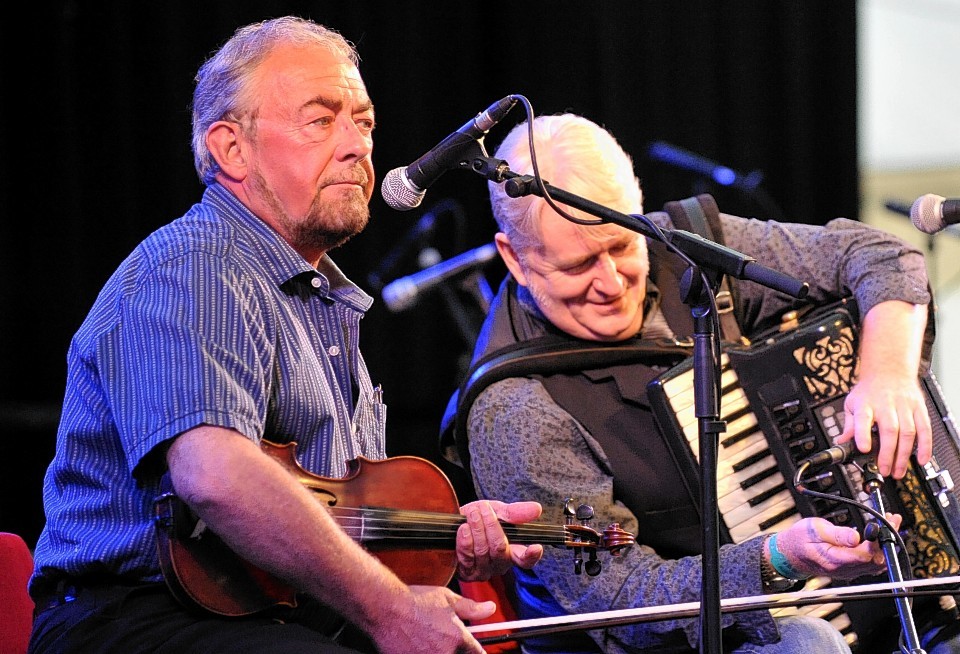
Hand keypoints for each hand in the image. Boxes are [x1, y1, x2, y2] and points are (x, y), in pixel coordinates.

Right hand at [370, 585, 492, 653]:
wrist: (386, 608)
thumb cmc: (414, 602)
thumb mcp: (447, 598)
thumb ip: (471, 608)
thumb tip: (489, 608)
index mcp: (458, 639)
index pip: (477, 653)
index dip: (475, 649)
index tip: (472, 648)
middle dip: (455, 650)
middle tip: (443, 639)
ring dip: (440, 651)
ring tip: (428, 640)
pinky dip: (423, 653)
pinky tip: (418, 645)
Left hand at [456, 500, 543, 580]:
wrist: (451, 524)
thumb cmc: (476, 518)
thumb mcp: (496, 511)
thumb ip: (515, 512)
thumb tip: (537, 508)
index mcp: (512, 552)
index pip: (526, 559)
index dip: (532, 555)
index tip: (536, 547)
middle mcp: (499, 565)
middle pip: (500, 549)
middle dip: (491, 525)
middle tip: (484, 508)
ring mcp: (483, 570)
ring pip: (483, 551)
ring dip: (477, 528)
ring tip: (472, 513)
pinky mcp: (466, 572)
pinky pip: (467, 556)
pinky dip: (465, 540)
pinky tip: (462, 528)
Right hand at [773, 514, 902, 580]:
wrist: (789, 553)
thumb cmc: (799, 539)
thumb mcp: (813, 530)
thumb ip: (836, 534)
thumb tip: (856, 536)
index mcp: (835, 560)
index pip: (864, 554)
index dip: (878, 540)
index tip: (884, 523)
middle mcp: (845, 570)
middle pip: (876, 560)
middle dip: (888, 539)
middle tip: (893, 519)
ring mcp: (849, 571)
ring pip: (877, 563)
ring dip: (887, 544)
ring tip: (890, 523)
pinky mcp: (850, 569)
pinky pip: (871, 563)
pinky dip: (880, 549)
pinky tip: (881, 536)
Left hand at [837, 300, 931, 478]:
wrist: (889, 370)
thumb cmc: (869, 390)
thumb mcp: (852, 403)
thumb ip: (848, 424)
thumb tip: (841, 442)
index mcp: (866, 403)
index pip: (863, 418)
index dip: (863, 434)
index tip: (864, 448)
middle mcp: (885, 404)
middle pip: (889, 430)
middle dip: (887, 453)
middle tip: (884, 470)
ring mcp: (904, 406)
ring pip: (907, 432)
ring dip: (904, 454)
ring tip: (898, 471)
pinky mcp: (919, 408)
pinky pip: (925, 429)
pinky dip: (925, 446)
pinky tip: (921, 459)